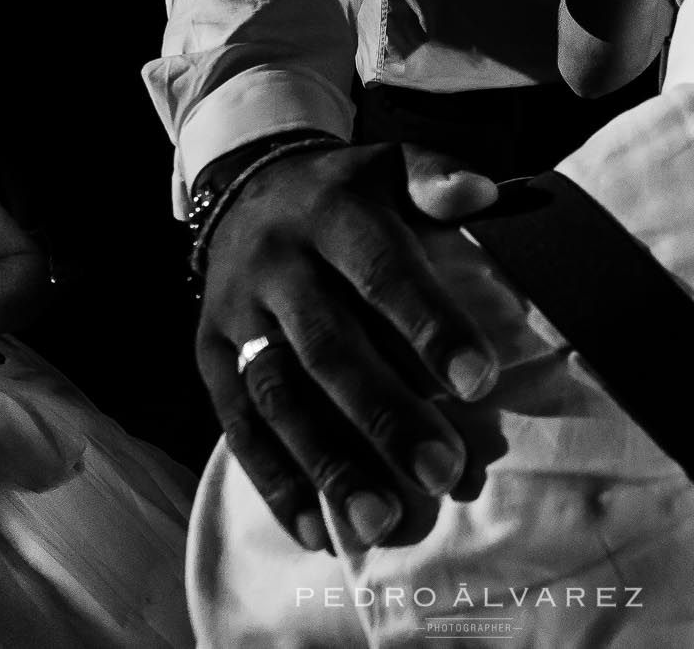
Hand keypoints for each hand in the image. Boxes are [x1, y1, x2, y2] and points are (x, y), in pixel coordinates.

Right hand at [197, 141, 500, 553]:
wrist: (247, 187)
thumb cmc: (348, 193)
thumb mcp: (391, 164)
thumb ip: (437, 177)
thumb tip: (483, 196)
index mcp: (331, 214)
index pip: (381, 272)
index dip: (430, 326)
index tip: (481, 382)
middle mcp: (276, 265)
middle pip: (328, 348)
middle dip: (385, 415)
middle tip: (444, 471)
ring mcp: (235, 314)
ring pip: (278, 396)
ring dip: (328, 463)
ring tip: (381, 519)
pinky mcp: (209, 356)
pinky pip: (237, 426)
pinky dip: (276, 482)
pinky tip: (317, 530)